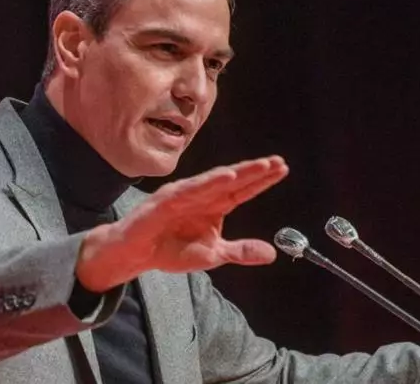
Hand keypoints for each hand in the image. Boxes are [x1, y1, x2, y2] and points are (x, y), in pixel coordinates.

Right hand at [76, 156, 288, 291]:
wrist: (137, 254)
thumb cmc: (172, 250)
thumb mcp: (213, 255)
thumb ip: (240, 252)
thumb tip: (272, 254)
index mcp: (214, 206)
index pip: (242, 191)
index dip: (261, 180)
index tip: (282, 169)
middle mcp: (202, 196)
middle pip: (233, 181)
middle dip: (254, 171)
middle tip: (276, 162)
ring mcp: (184, 195)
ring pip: (214, 180)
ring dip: (236, 173)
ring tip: (258, 167)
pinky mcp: (166, 199)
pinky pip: (190, 189)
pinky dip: (208, 182)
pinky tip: (226, 177)